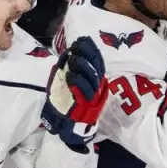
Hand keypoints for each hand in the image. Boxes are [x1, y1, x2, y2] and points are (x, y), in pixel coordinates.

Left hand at [41, 36, 107, 151]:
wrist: (68, 127)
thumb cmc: (68, 104)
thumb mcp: (71, 85)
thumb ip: (73, 71)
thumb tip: (70, 54)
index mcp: (96, 82)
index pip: (98, 63)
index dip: (91, 51)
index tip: (84, 40)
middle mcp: (96, 89)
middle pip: (96, 69)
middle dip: (88, 56)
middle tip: (78, 46)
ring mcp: (92, 97)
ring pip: (91, 78)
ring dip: (82, 66)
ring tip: (74, 58)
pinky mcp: (84, 106)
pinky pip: (82, 92)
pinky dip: (77, 82)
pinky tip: (70, 74)